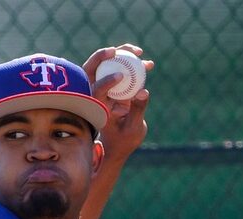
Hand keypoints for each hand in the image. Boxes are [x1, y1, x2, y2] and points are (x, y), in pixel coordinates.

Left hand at [83, 44, 152, 161]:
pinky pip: (121, 71)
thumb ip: (137, 110)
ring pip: (107, 66)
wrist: (120, 143)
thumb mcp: (133, 128)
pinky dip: (133, 65)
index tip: (120, 77)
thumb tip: (144, 91)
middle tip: (118, 50)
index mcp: (97, 108)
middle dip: (103, 56)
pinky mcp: (115, 87)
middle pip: (93, 70)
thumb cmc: (124, 140)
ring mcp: (105, 90)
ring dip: (122, 55)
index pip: (95, 91)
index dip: (105, 82)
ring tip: (140, 53)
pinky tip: (149, 64)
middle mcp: (97, 96)